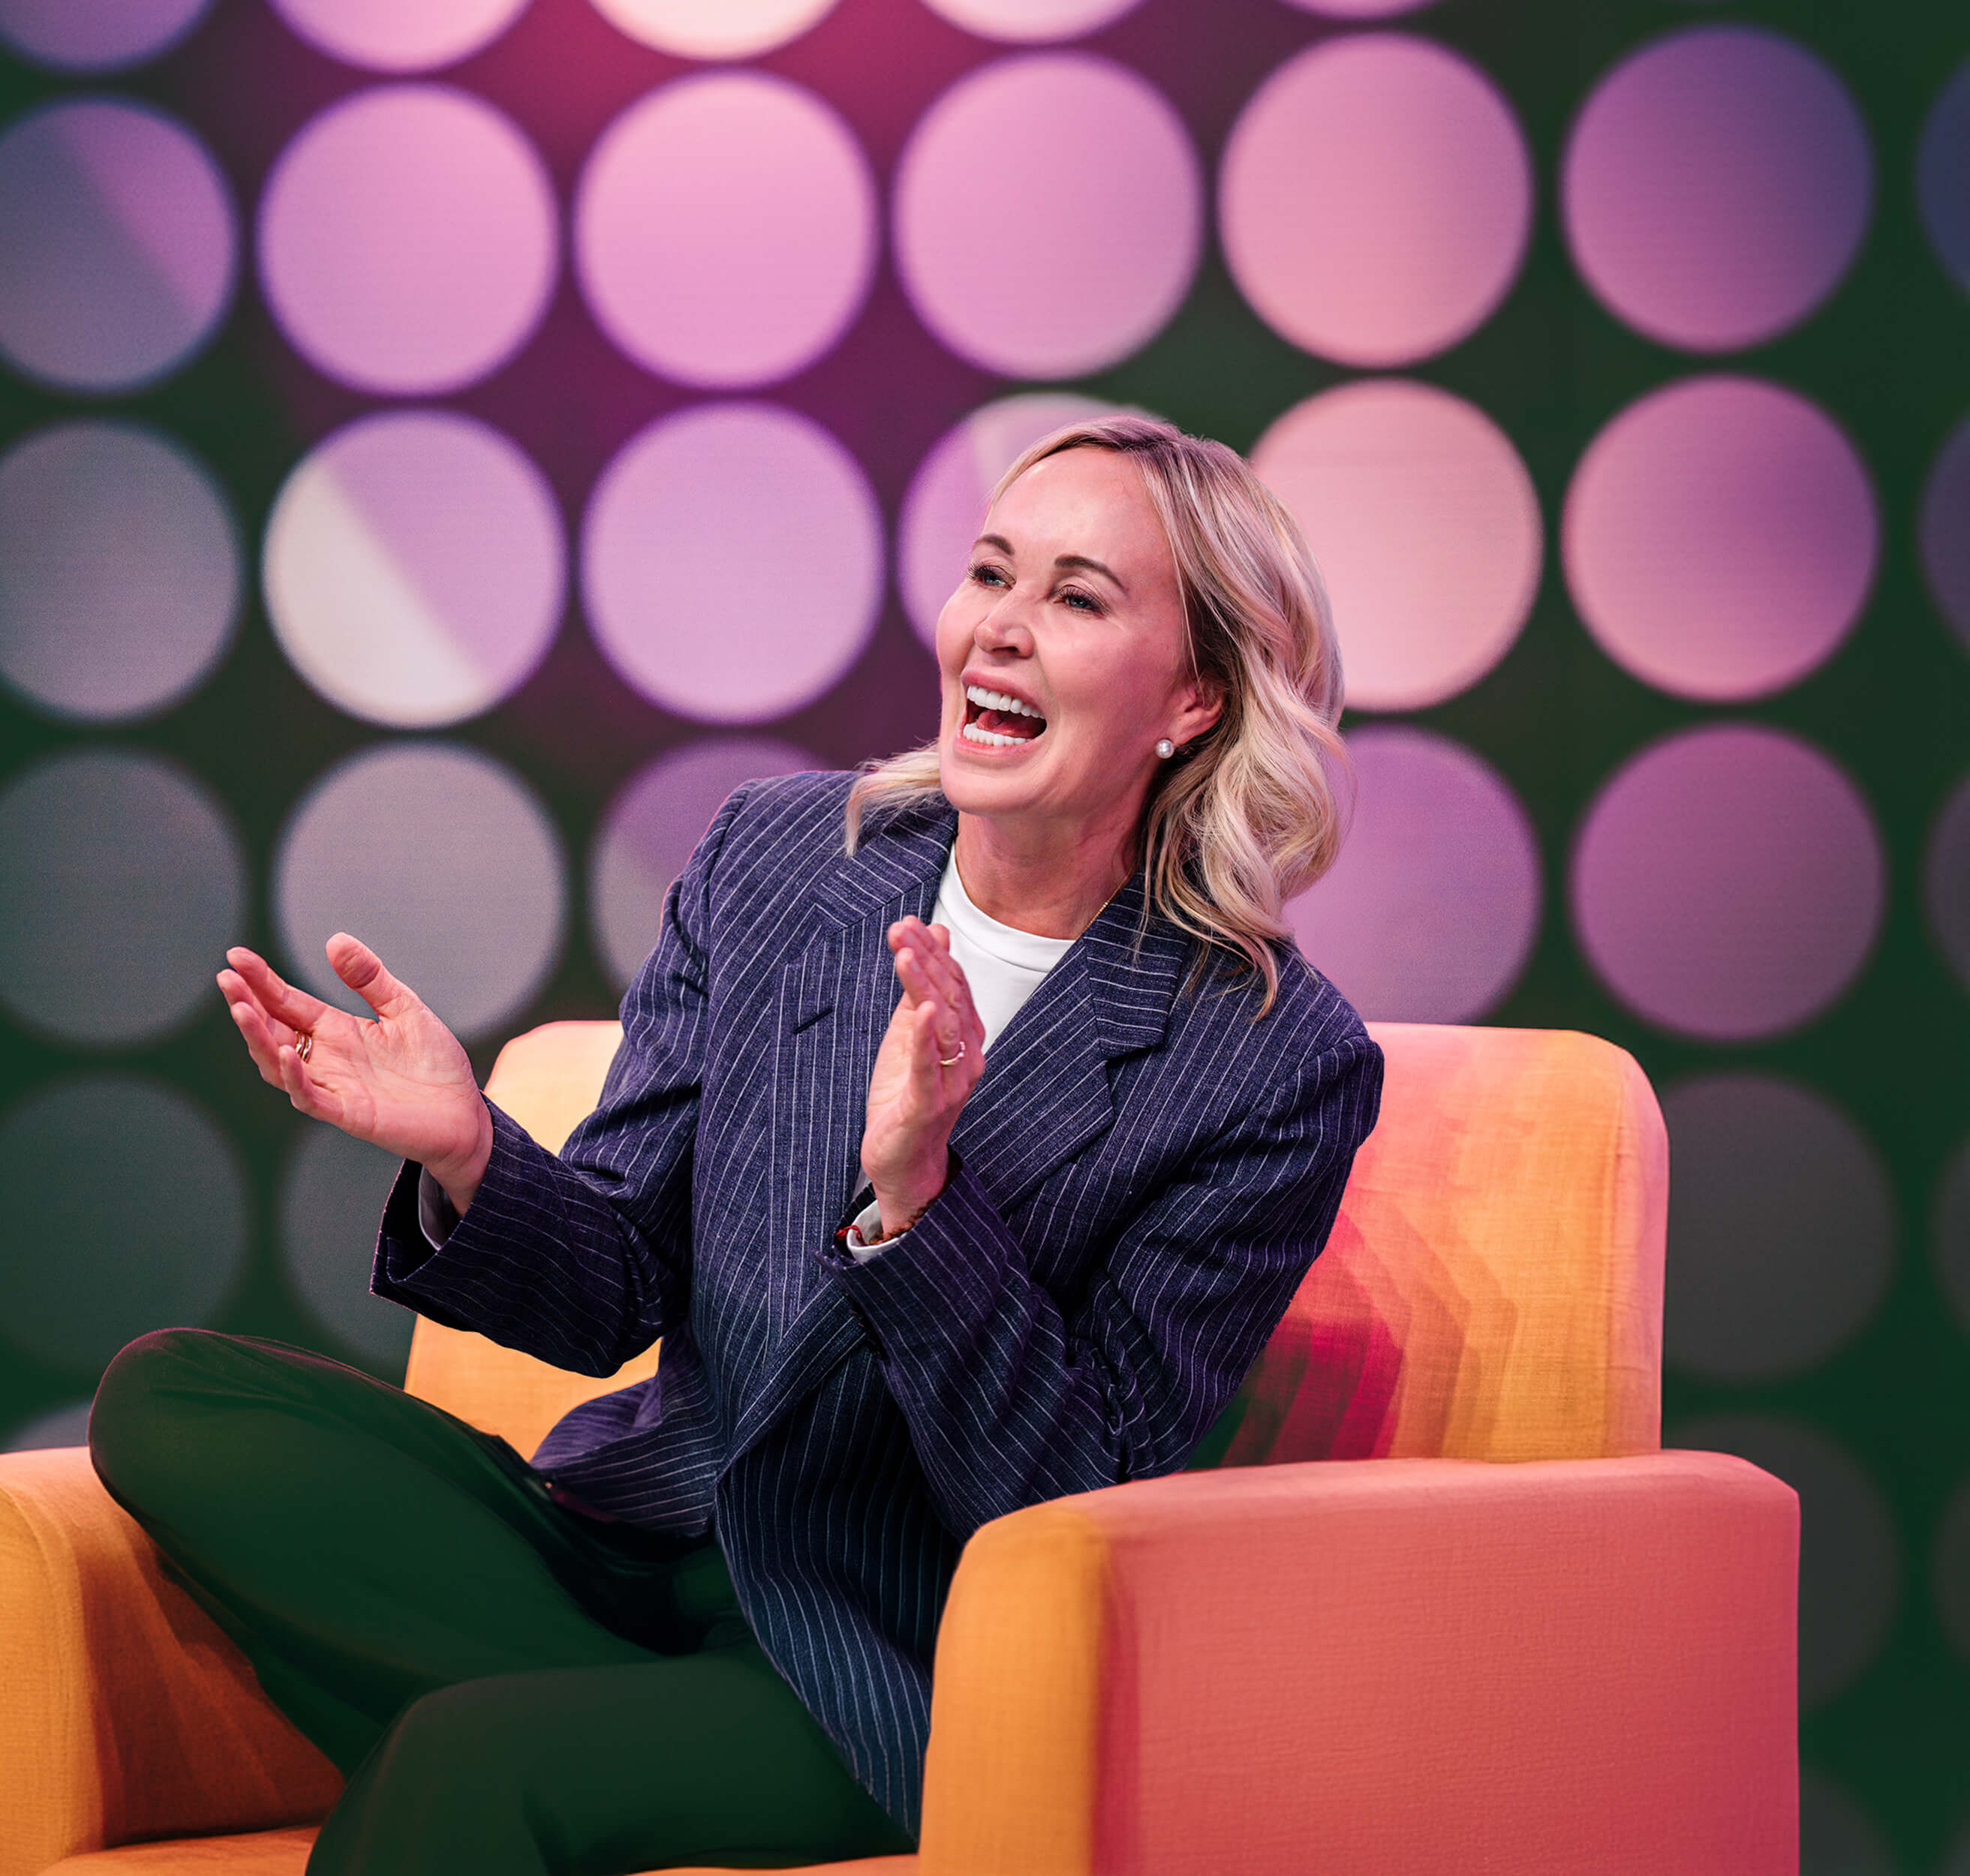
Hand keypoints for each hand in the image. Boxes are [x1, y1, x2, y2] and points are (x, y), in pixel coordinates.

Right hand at [218, 935, 492, 1212]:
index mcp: (336, 1030)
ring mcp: (333, 1086)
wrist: (464, 1114)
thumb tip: (334, 940)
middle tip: (226, 977)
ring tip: (241, 1008)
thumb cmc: (435, 1065)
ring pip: (278, 1064)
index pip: (288, 1002)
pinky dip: (294, 1076)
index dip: (261, 980)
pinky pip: (310, 1096)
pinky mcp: (348, 1113)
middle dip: (247, 1004)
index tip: (235, 955)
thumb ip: (370, 979)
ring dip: (258, 1038)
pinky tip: (286, 1051)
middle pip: (273, 1030)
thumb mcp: (404, 1009)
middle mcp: (326, 1058)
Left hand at [859, 917, 984, 1235]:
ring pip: (943, 1025)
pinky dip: (925, 1038)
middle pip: (950, 997)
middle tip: (901, 930)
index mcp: (964, 1035)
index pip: (953, 983)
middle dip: (926, 960)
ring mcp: (953, 1082)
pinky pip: (931, 1069)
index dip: (932, 951)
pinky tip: (918, 1011)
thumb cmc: (905, 1095)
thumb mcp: (907, 1032)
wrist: (902, 1159)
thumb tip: (932, 936)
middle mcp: (968, 1055)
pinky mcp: (930, 1105)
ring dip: (924, 986)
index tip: (907, 923)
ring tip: (906, 954)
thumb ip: (920, 988)